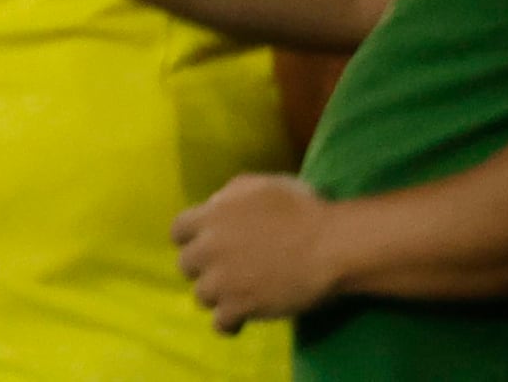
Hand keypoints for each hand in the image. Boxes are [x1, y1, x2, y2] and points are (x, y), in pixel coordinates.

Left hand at [172, 176, 353, 331]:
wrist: (329, 245)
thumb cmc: (300, 209)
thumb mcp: (258, 186)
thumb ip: (229, 196)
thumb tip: (215, 205)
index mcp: (209, 217)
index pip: (178, 231)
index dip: (192, 239)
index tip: (206, 244)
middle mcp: (207, 249)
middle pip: (187, 265)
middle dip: (204, 268)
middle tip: (226, 271)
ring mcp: (222, 280)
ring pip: (202, 295)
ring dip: (217, 295)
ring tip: (236, 296)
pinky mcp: (241, 307)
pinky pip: (221, 323)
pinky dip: (229, 323)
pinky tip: (240, 320)